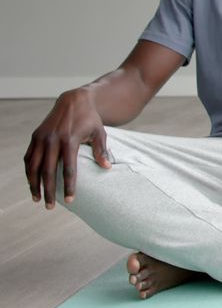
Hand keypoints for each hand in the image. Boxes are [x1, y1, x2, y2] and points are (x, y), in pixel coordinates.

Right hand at [23, 88, 111, 208]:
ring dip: (34, 184)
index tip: (71, 200)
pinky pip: (28, 158)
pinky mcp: (35, 136)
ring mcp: (41, 138)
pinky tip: (32, 183)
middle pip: (48, 171)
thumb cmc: (90, 119)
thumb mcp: (99, 132)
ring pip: (33, 166)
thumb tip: (107, 168)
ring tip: (37, 199)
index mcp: (70, 139)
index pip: (69, 168)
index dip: (69, 186)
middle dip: (49, 191)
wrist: (73, 100)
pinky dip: (29, 172)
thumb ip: (101, 150)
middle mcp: (53, 139)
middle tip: (50, 206)